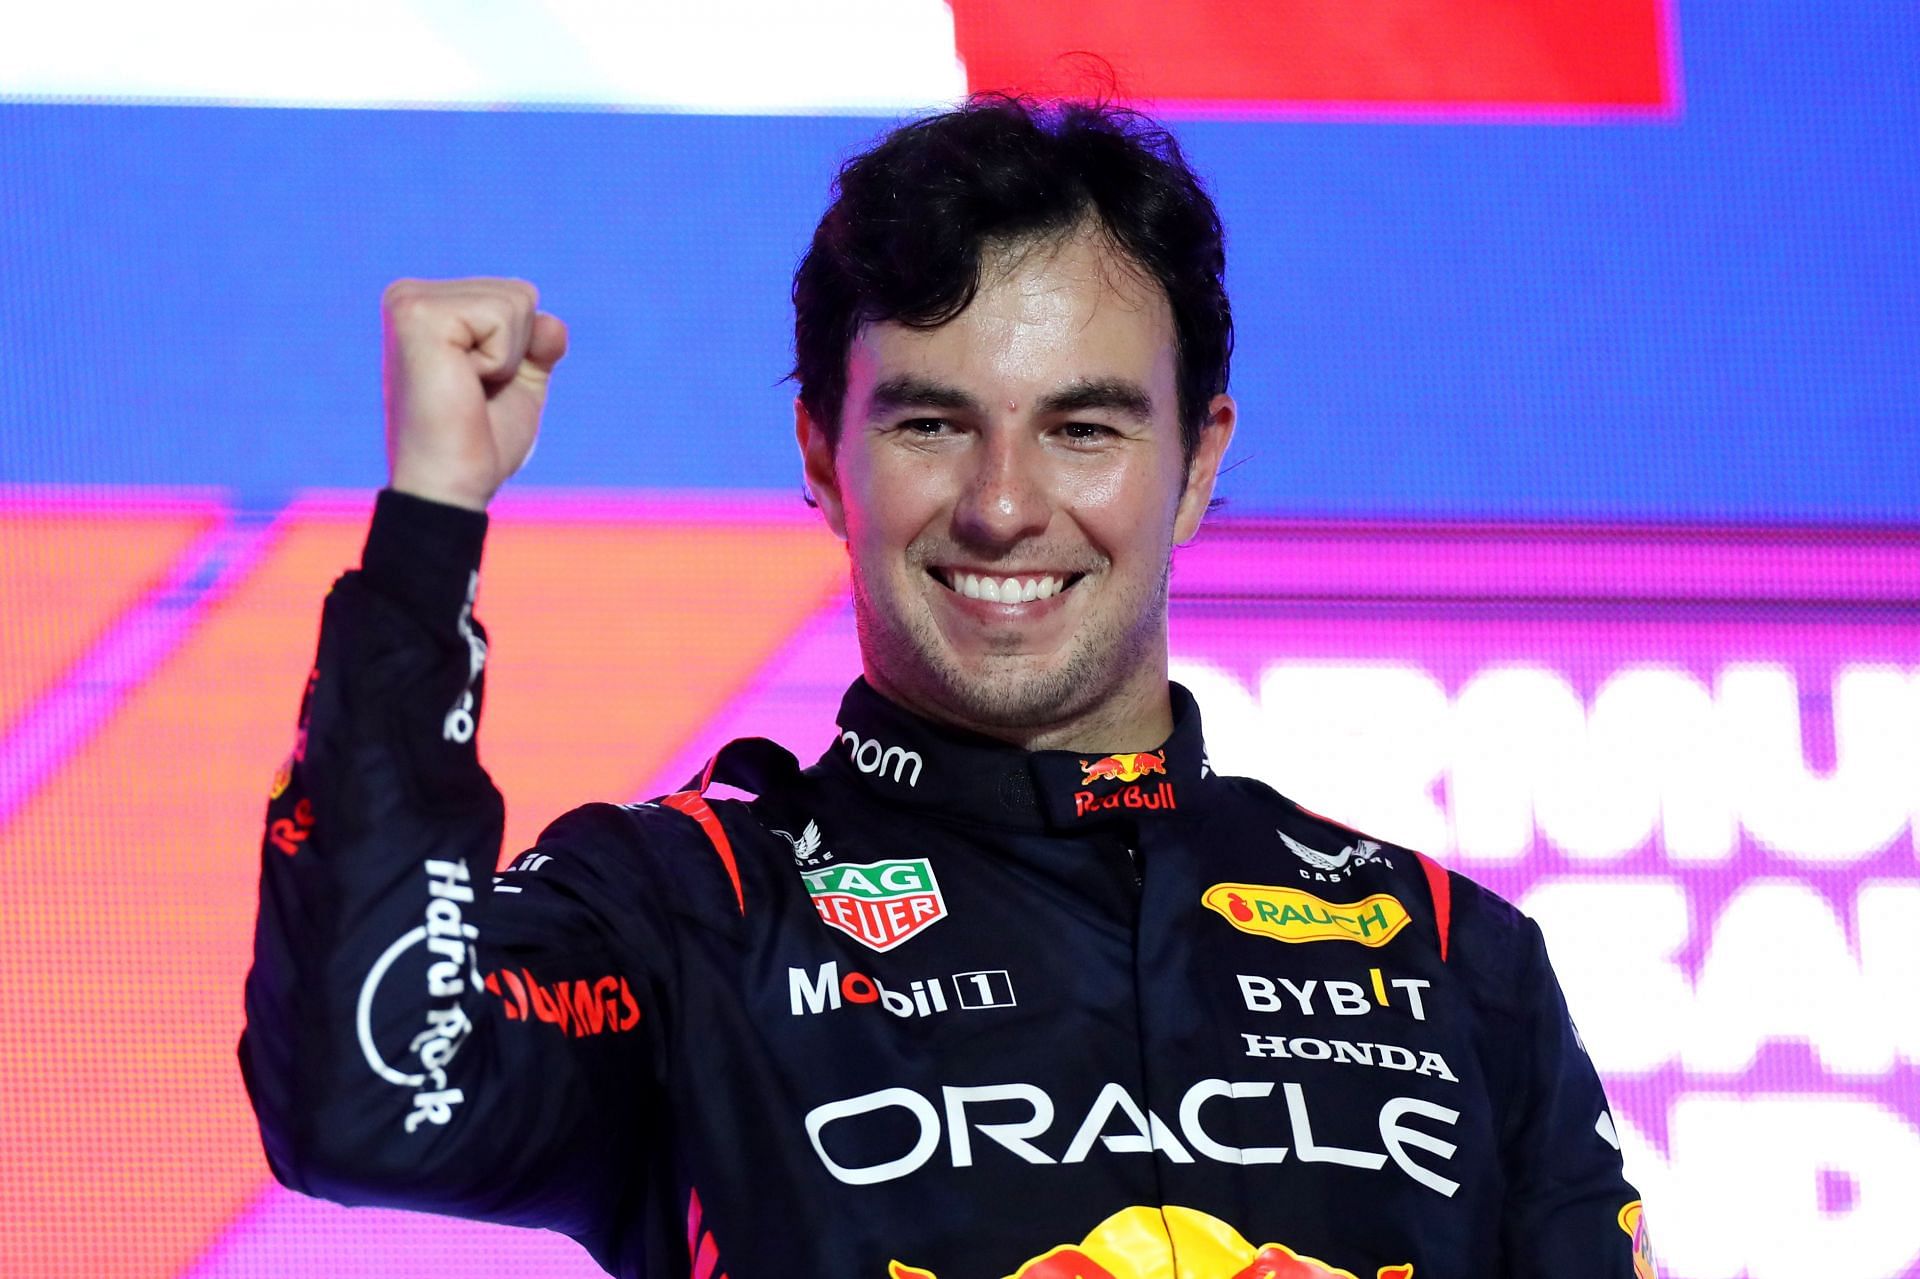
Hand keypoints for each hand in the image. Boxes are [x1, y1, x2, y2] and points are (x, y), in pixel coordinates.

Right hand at [382, 277, 568, 510]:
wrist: (451, 486)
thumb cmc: (479, 442)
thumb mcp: (520, 383)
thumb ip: (538, 344)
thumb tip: (551, 322)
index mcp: (428, 306)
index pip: (516, 297)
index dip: (519, 351)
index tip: (478, 387)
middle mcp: (409, 295)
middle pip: (520, 293)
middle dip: (515, 353)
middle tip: (473, 392)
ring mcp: (409, 301)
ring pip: (516, 301)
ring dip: (507, 359)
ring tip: (466, 388)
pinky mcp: (418, 315)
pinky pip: (504, 315)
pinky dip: (501, 360)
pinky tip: (463, 382)